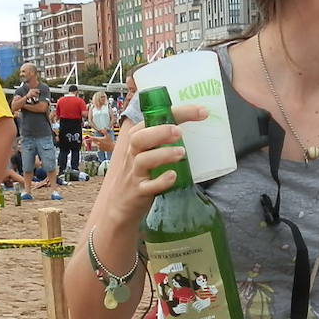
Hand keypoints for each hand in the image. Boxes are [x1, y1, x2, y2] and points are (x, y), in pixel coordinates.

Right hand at [105, 104, 209, 220]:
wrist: (118, 206)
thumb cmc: (137, 175)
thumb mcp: (145, 154)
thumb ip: (161, 140)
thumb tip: (192, 127)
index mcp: (137, 142)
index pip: (151, 120)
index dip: (175, 113)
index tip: (201, 111)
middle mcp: (133, 155)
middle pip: (139, 137)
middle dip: (160, 131)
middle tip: (180, 131)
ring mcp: (134, 174)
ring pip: (143, 160)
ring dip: (162, 154)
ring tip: (181, 153)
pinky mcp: (138, 193)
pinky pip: (147, 186)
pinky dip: (160, 181)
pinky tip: (173, 176)